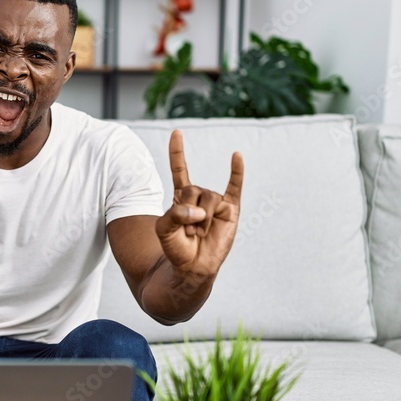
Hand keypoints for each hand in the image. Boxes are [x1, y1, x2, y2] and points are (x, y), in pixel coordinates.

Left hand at [155, 130, 243, 276]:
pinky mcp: (231, 210)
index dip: (177, 152)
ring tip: (200, 234)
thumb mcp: (163, 229)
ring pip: (209, 198)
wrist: (192, 268)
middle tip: (189, 231)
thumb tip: (200, 211)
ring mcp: (216, 202)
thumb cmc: (176, 247)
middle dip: (188, 212)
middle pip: (192, 189)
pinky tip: (236, 155)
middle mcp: (199, 196)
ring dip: (202, 219)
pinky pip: (235, 187)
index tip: (176, 133)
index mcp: (181, 197)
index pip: (179, 170)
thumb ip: (174, 214)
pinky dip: (236, 171)